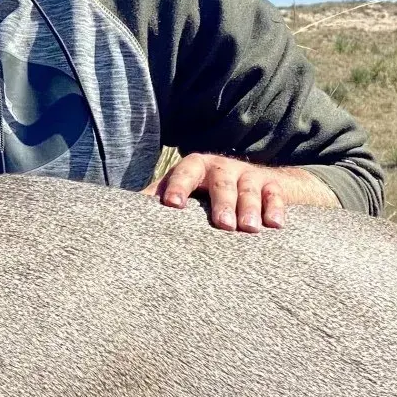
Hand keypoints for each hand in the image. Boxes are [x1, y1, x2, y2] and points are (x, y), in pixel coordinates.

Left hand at [146, 153, 333, 231]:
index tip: (173, 205)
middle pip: (221, 181)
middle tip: (223, 226)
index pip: (184, 171)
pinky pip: (275, 194)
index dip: (178, 185)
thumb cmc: (204, 191)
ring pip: (249, 189)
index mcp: (195, 167)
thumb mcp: (182, 189)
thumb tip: (120, 212)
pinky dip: (276, 208)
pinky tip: (275, 225)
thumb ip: (157, 197)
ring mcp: (248, 175)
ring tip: (249, 229)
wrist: (251, 179)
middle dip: (222, 202)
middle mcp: (221, 167)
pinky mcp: (271, 185)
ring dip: (249, 208)